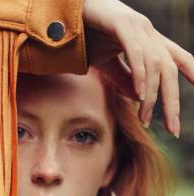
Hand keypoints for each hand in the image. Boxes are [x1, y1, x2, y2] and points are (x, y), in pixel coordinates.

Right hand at [83, 0, 193, 136]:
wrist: (64, 15)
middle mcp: (147, 31)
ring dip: (151, 96)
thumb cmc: (86, 37)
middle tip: (172, 129)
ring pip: (154, 65)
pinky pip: (136, 53)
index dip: (190, 71)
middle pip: (168, 69)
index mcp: (147, 39)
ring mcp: (136, 26)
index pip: (175, 57)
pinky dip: (140, 75)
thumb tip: (140, 98)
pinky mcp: (121, 23)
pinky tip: (139, 95)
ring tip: (144, 118)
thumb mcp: (108, 64)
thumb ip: (124, 80)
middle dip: (172, 101)